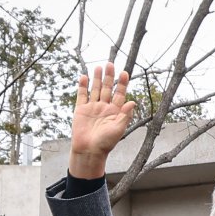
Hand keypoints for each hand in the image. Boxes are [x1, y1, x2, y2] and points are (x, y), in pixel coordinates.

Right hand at [69, 62, 135, 178]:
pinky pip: (82, 95)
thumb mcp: (118, 129)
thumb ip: (125, 115)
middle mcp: (104, 108)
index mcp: (115, 112)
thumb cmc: (106, 143)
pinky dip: (83, 86)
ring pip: (95, 89)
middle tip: (110, 64)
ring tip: (99, 67)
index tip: (124, 73)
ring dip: (97, 78)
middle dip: (109, 77)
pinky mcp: (81, 110)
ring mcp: (92, 108)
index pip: (120, 94)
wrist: (89, 151)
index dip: (122, 84)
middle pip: (107, 88)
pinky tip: (85, 77)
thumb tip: (133, 102)